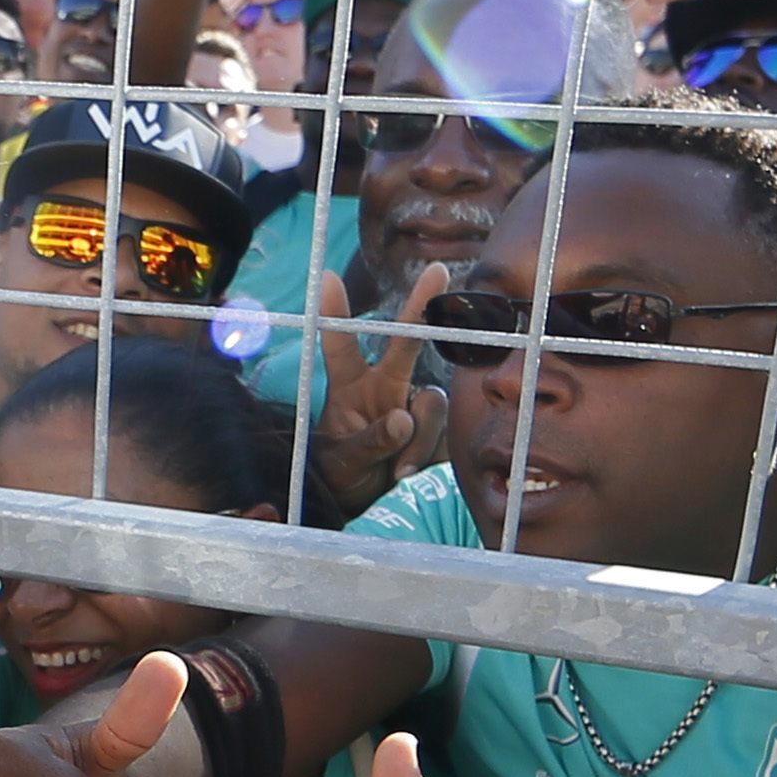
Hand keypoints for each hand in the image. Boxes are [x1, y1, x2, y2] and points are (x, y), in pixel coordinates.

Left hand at [302, 266, 447, 520]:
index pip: (341, 346)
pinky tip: (410, 475)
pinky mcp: (440, 430)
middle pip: (405, 342)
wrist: (367, 506)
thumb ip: (370, 441)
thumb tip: (403, 420)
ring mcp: (416, 407)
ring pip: (430, 405)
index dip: (335, 313)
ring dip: (416, 443)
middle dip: (420, 305)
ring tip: (395, 473)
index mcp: (351, 388)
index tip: (328, 278)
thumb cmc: (344, 476)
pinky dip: (429, 457)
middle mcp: (386, 388)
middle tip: (439, 270)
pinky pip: (447, 434)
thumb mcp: (344, 463)